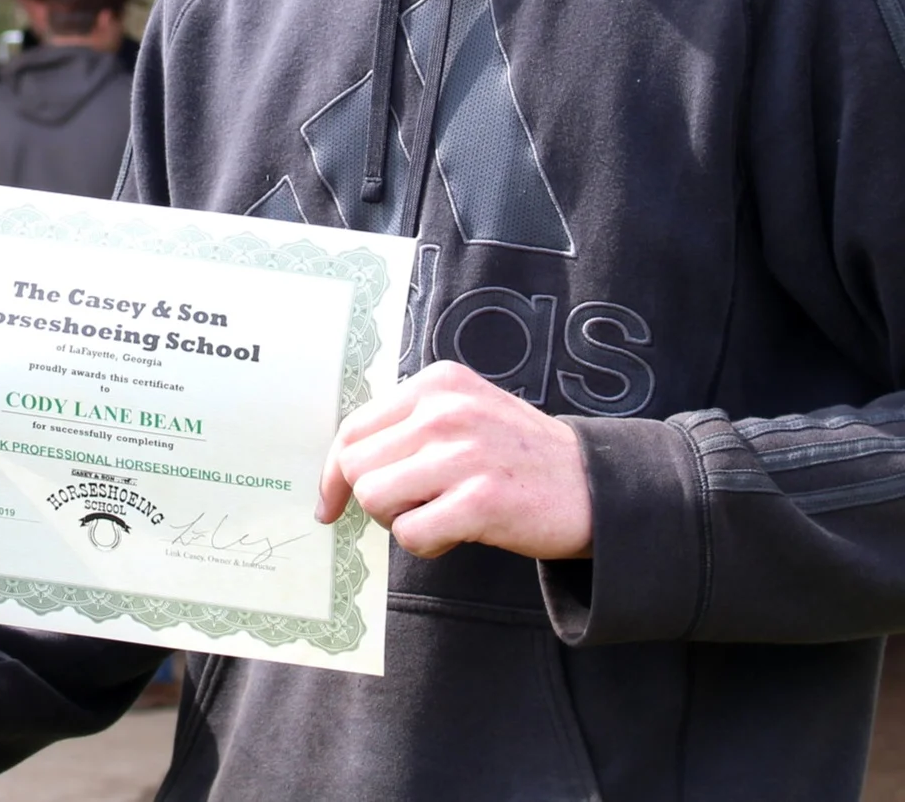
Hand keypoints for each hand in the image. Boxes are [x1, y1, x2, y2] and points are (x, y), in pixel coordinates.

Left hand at [316, 360, 592, 561]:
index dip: (332, 474)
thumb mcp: (464, 413)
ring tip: (441, 514)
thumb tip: (341, 468)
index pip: (352, 429)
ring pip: (376, 498)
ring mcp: (464, 453)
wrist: (598, 484)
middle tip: (415, 508)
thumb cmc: (519, 456)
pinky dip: (427, 544)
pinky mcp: (481, 500)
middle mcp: (445, 410)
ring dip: (401, 520)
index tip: (328, 504)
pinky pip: (411, 534)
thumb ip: (408, 426)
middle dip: (375, 498)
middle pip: (356, 466)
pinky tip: (458, 533)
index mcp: (435, 384)